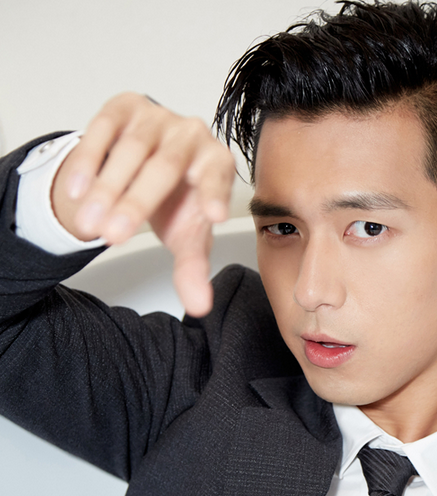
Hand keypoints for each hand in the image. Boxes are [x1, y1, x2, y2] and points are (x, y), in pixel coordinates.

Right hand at [51, 93, 235, 315]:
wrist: (148, 165)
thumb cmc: (176, 201)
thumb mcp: (185, 236)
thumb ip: (192, 269)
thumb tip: (199, 306)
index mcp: (215, 163)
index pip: (218, 176)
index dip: (215, 193)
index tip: (213, 216)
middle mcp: (191, 134)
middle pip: (165, 167)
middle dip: (135, 204)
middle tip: (113, 237)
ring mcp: (157, 117)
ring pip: (131, 150)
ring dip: (106, 189)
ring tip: (89, 226)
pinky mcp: (124, 107)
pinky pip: (103, 129)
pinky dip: (88, 161)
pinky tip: (76, 191)